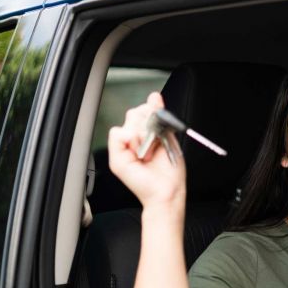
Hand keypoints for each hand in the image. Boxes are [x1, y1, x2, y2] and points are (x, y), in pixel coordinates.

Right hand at [108, 92, 185, 210]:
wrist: (168, 190)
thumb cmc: (170, 171)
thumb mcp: (167, 137)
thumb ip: (159, 116)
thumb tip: (154, 96)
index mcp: (145, 135)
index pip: (142, 110)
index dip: (152, 112)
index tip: (161, 124)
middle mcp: (133, 140)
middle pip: (135, 112)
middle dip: (149, 123)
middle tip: (156, 142)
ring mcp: (124, 148)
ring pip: (128, 121)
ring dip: (144, 134)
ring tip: (150, 151)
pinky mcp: (117, 157)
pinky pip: (118, 133)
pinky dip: (132, 139)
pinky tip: (141, 153)